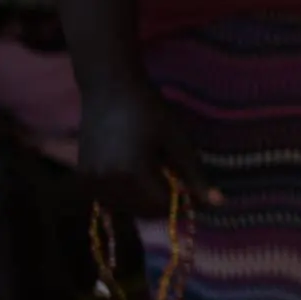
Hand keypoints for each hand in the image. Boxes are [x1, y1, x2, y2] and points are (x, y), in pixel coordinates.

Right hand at [77, 78, 219, 215]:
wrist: (110, 88)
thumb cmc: (149, 110)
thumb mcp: (178, 141)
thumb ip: (195, 176)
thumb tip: (218, 203)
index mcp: (133, 173)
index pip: (162, 206)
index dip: (180, 202)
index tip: (190, 191)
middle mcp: (107, 181)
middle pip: (142, 211)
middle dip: (161, 202)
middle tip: (172, 181)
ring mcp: (91, 180)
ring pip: (123, 208)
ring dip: (141, 202)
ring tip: (153, 176)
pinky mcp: (82, 175)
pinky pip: (106, 199)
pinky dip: (123, 196)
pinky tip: (134, 177)